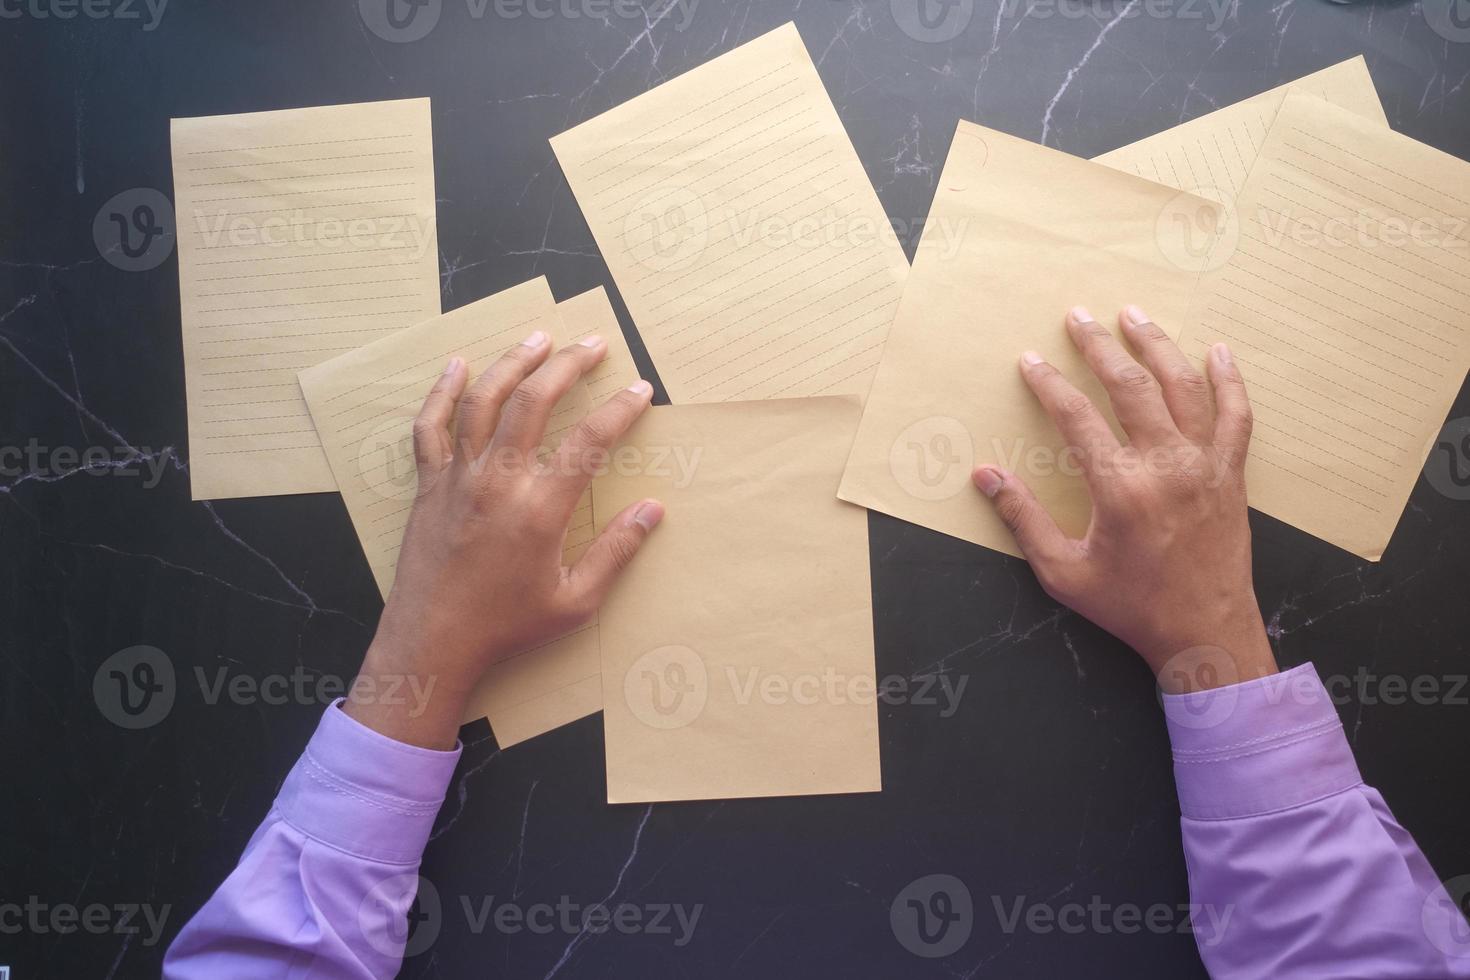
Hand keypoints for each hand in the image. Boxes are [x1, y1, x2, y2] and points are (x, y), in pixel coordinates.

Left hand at [345, 331, 663, 747]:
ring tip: (539, 338)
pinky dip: (442, 393)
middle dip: (568, 365)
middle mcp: (497, 481)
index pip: (589, 441)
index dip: (620, 409)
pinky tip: (457, 367)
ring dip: (512, 362)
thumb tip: (653, 510)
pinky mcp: (429, 486)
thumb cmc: (506, 627)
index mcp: (539, 509)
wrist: (432, 642)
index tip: (640, 390)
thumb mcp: (575, 601)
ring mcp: (458, 478)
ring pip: (483, 401)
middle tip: (593, 343)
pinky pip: (431, 427)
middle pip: (534, 401)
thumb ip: (616, 552)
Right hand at [974, 305, 1276, 692]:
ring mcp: (1205, 465)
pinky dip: (1229, 380)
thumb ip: (1023, 519)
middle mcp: (1166, 465)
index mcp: (1120, 488)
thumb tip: (984, 476)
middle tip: (1078, 317)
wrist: (1205, 633)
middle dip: (1098, 346)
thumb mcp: (1063, 572)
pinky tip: (1217, 353)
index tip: (1030, 360)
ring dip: (1156, 345)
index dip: (1048, 384)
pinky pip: (1235, 415)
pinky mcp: (1232, 474)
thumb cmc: (1131, 606)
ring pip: (1182, 387)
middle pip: (1130, 386)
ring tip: (1134, 315)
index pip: (1076, 417)